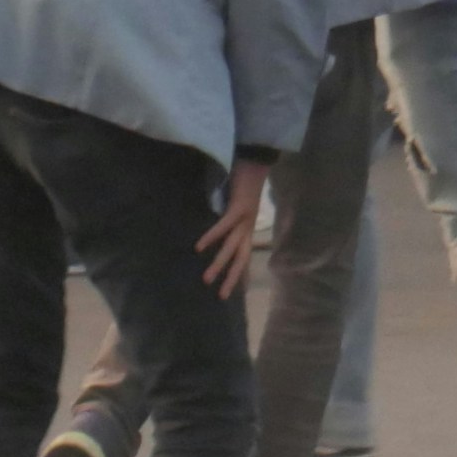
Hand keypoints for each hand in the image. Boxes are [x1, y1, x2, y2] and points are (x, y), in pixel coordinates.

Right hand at [201, 159, 271, 294]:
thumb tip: (217, 229)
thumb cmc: (243, 181)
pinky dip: (212, 236)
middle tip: (220, 296)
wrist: (256, 160)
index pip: (245, 256)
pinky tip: (199, 247)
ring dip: (219, 264)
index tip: (235, 293)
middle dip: (232, 278)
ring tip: (206, 278)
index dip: (241, 274)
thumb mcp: (236, 204)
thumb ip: (228, 217)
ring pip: (232, 247)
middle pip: (241, 259)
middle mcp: (249, 227)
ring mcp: (246, 218)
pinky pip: (224, 226)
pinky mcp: (239, 207)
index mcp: (248, 228)